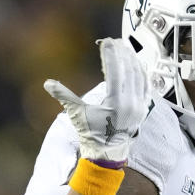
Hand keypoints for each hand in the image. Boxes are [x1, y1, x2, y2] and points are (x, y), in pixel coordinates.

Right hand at [44, 38, 149, 164]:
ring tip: (125, 48)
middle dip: (121, 53)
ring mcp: (140, 106)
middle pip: (128, 69)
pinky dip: (142, 72)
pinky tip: (137, 64)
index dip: (110, 54)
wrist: (106, 153)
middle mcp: (131, 102)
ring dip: (132, 60)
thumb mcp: (77, 114)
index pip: (115, 70)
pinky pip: (147, 85)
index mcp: (115, 102)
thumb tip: (48, 83)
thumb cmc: (91, 135)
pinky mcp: (143, 109)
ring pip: (139, 75)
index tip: (106, 42)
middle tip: (115, 41)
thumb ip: (64, 96)